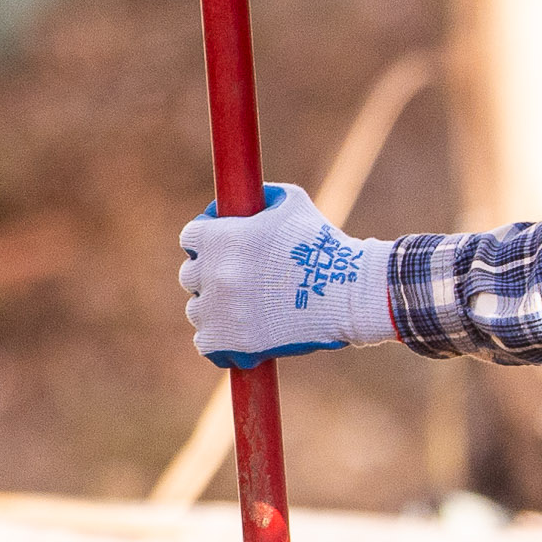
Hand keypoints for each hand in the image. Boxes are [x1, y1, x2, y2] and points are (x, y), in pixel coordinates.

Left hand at [181, 185, 393, 368]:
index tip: (222, 249)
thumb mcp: (292, 204)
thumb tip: (240, 205)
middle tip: (238, 280)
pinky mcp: (233, 341)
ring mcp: (223, 310)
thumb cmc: (324, 245)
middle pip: (190, 275)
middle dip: (210, 275)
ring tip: (242, 308)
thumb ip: (259, 200)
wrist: (351, 292)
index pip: (191, 237)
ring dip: (215, 308)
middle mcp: (217, 273)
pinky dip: (218, 339)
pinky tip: (237, 332)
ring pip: (198, 309)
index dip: (207, 241)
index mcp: (225, 237)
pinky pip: (206, 341)